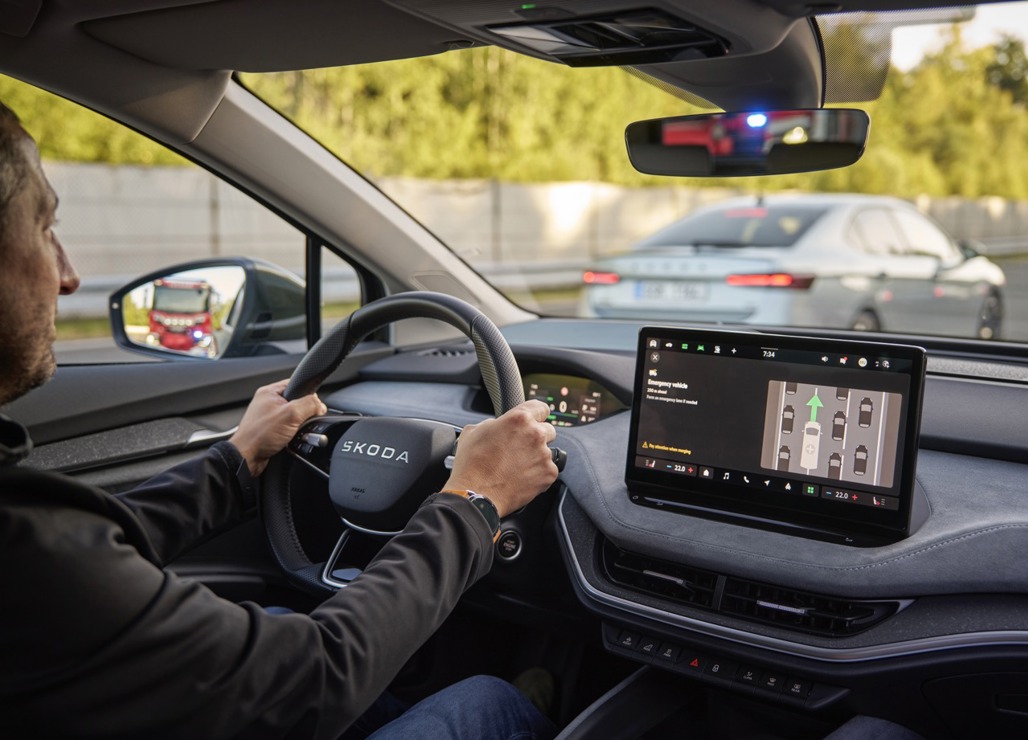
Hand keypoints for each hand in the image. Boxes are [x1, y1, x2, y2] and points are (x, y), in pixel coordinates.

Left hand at [229, 380, 327, 476]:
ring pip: (294, 418)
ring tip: (295, 433)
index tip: (314, 404)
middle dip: (304, 414)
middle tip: (301, 422)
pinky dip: (293, 435)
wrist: (247, 458)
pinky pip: (289, 429)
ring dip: (299, 426)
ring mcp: (269, 418)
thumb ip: (309, 405)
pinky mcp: (271, 431)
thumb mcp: (290, 414)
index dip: (308, 393)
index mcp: (269, 392)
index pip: (295, 384)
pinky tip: (291, 440)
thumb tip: (320, 405)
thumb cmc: (259, 435)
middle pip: (297, 402)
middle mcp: (268, 403)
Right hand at [442, 400, 557, 517]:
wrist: (475, 494)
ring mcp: (544, 454)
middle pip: (548, 430)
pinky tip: (522, 478)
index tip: (535, 421)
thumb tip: (498, 425)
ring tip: (517, 468)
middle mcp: (535, 434)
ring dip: (536, 457)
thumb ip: (493, 423)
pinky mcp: (548, 474)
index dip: (536, 415)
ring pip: (547, 452)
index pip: (541, 408)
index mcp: (519, 418)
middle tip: (521, 449)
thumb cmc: (471, 464)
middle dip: (537, 437)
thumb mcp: (474, 431)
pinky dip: (538, 474)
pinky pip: (548, 470)